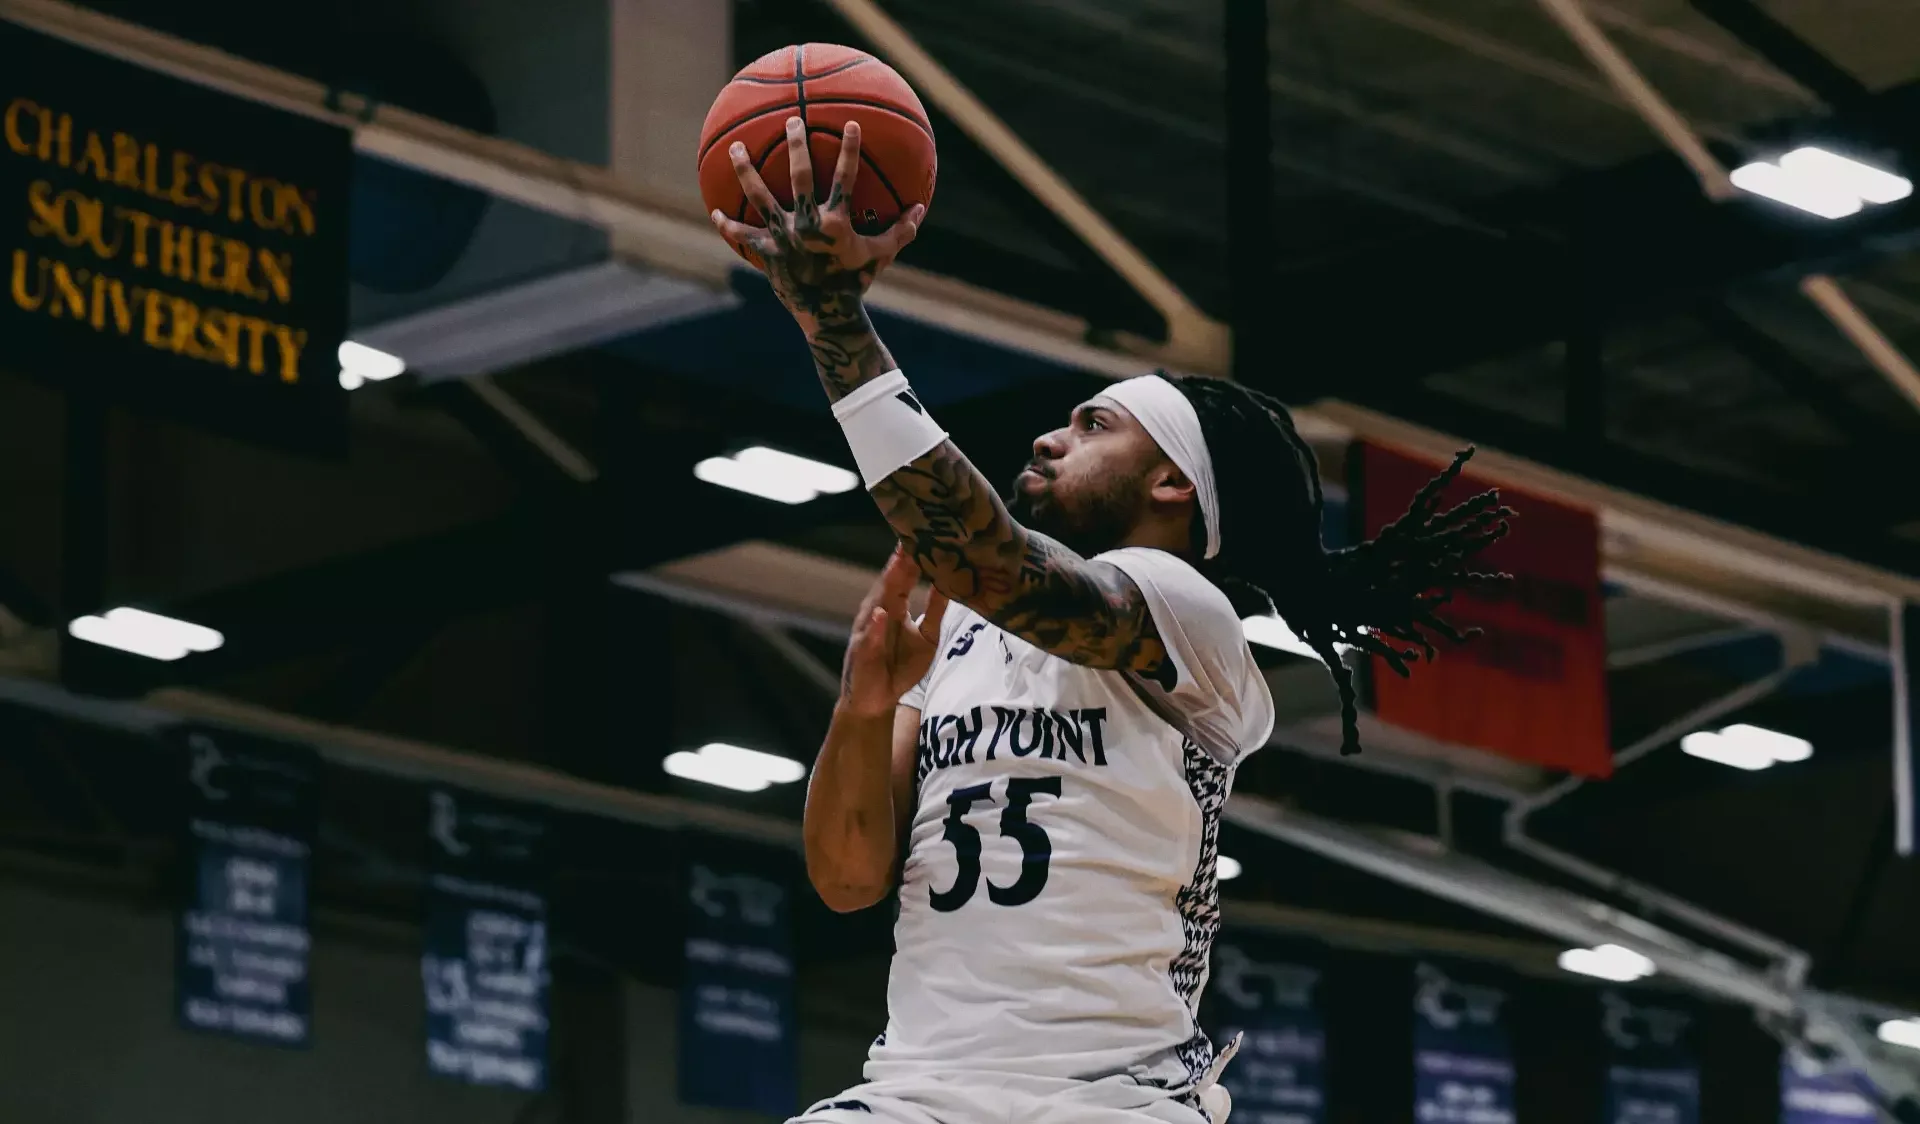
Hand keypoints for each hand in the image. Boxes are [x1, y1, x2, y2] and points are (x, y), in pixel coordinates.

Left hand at [711, 117, 925, 336]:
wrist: (827, 315)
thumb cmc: (856, 282)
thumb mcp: (881, 255)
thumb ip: (900, 231)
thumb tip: (921, 208)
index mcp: (836, 222)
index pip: (846, 178)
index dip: (850, 150)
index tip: (850, 124)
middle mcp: (807, 224)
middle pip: (800, 176)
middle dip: (796, 145)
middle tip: (791, 121)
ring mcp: (783, 237)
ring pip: (760, 197)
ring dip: (746, 170)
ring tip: (736, 148)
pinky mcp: (766, 252)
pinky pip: (744, 236)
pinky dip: (728, 225)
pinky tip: (714, 212)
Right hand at [840, 545, 947, 718]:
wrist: (878, 700)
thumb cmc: (900, 666)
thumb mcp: (927, 636)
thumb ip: (935, 610)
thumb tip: (952, 582)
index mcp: (893, 606)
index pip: (904, 576)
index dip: (914, 556)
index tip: (926, 532)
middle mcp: (878, 613)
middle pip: (890, 582)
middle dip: (901, 561)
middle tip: (913, 535)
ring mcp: (867, 632)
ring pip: (877, 603)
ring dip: (887, 584)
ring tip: (899, 563)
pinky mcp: (862, 654)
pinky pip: (868, 638)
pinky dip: (874, 627)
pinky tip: (880, 614)